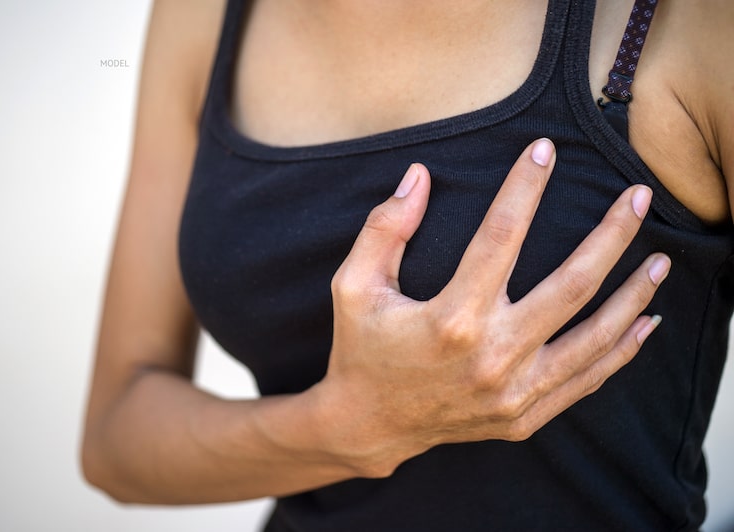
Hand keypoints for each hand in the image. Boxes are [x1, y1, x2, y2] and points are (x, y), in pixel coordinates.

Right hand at [315, 138, 669, 476]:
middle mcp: (491, 356)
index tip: (544, 150)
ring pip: (593, 337)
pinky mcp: (523, 416)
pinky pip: (586, 380)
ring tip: (661, 258)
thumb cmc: (361, 349)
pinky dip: (621, 350)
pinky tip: (646, 322)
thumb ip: (385, 229)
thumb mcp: (353, 285)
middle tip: (639, 196)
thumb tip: (419, 176)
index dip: (524, 188)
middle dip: (611, 235)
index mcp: (450, 319)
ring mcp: (513, 392)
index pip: (500, 237)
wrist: (368, 426)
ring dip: (633, 294)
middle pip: (572, 285)